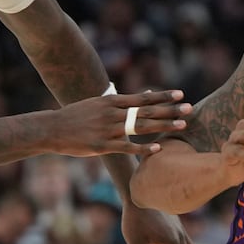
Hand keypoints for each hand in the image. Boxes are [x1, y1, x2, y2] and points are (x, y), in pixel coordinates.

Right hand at [45, 90, 191, 156]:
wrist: (52, 128)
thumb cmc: (77, 116)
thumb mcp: (99, 103)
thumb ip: (123, 101)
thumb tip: (146, 94)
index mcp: (112, 102)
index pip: (143, 98)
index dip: (163, 96)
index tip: (180, 94)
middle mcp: (113, 113)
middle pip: (147, 111)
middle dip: (170, 110)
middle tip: (190, 108)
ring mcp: (108, 130)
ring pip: (141, 127)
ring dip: (164, 126)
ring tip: (182, 125)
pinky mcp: (102, 146)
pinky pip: (127, 147)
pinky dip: (143, 148)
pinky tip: (159, 149)